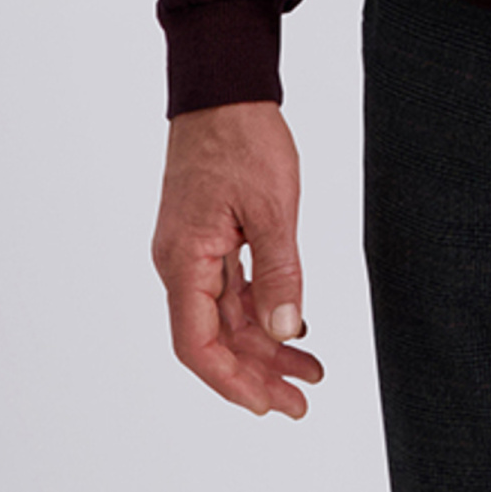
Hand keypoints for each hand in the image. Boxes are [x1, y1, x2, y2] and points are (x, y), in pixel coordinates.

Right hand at [151, 100, 324, 417]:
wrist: (223, 87)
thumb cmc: (240, 138)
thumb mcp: (272, 207)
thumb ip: (279, 273)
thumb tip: (286, 331)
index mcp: (184, 261)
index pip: (198, 345)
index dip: (232, 381)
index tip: (267, 404)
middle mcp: (180, 263)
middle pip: (214, 338)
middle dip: (258, 373)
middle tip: (302, 399)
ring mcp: (193, 250)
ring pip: (226, 316)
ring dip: (265, 344)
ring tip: (310, 369)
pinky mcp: (208, 236)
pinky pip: (231, 289)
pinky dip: (261, 310)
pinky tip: (292, 324)